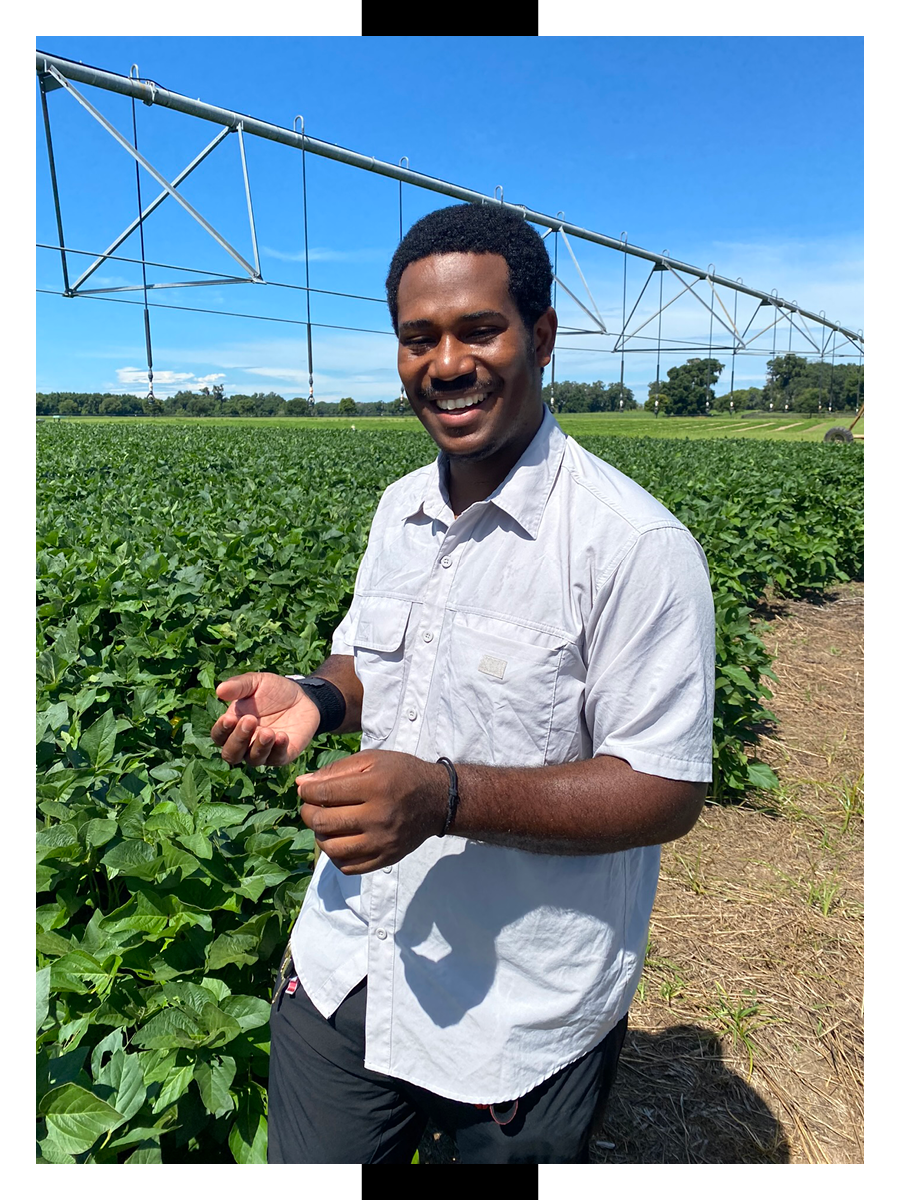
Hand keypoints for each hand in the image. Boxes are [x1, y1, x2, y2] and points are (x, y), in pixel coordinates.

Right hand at [212, 672, 319, 766]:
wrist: (302, 696)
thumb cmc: (273, 690)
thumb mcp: (255, 682)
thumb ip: (238, 686)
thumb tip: (219, 690)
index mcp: (233, 727)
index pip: (219, 736)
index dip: (221, 730)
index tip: (228, 718)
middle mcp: (245, 744)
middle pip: (231, 754)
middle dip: (238, 740)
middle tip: (250, 720)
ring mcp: (263, 752)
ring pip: (253, 760)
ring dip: (259, 747)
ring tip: (268, 732)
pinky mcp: (282, 755)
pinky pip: (276, 759)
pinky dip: (278, 749)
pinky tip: (282, 736)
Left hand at [297, 750, 446, 873]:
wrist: (437, 801)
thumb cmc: (401, 774)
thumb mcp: (372, 760)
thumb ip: (335, 770)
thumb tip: (302, 784)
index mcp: (375, 787)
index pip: (324, 794)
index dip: (307, 792)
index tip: (307, 790)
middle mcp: (378, 817)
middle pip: (324, 823)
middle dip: (308, 813)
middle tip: (312, 807)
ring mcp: (382, 842)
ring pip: (331, 848)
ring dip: (320, 835)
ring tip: (326, 824)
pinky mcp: (385, 859)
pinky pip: (347, 866)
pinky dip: (336, 855)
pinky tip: (340, 839)